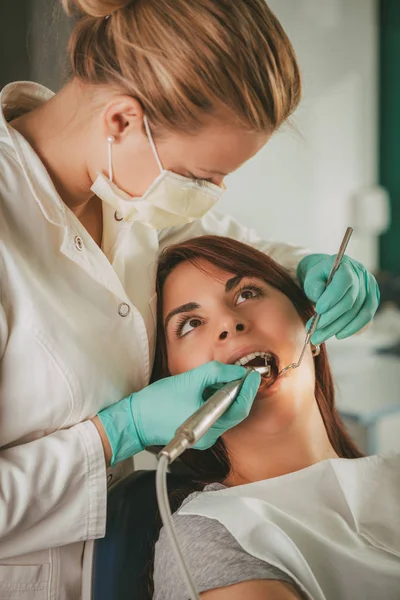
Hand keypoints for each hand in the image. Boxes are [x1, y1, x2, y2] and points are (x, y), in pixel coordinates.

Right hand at [97, 361, 259, 465]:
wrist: (134, 419)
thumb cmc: (157, 402)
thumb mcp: (190, 379)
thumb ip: (217, 373)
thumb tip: (237, 372)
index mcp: (211, 426)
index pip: (240, 407)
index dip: (249, 388)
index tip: (253, 373)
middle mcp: (210, 436)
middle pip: (235, 411)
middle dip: (239, 391)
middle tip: (242, 373)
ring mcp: (204, 436)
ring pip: (225, 413)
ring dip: (227, 395)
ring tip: (224, 378)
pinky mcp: (197, 432)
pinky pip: (214, 415)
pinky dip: (216, 401)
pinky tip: (211, 389)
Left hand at [297, 253, 379, 344]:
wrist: (328, 276)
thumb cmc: (319, 278)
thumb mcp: (312, 278)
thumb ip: (314, 286)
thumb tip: (320, 299)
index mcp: (346, 265)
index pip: (344, 281)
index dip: (332, 297)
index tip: (318, 310)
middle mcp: (361, 275)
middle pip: (349, 301)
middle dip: (330, 318)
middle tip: (314, 331)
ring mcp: (369, 288)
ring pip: (356, 312)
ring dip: (337, 328)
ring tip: (320, 337)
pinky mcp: (372, 300)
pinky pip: (365, 318)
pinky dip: (352, 328)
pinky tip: (338, 334)